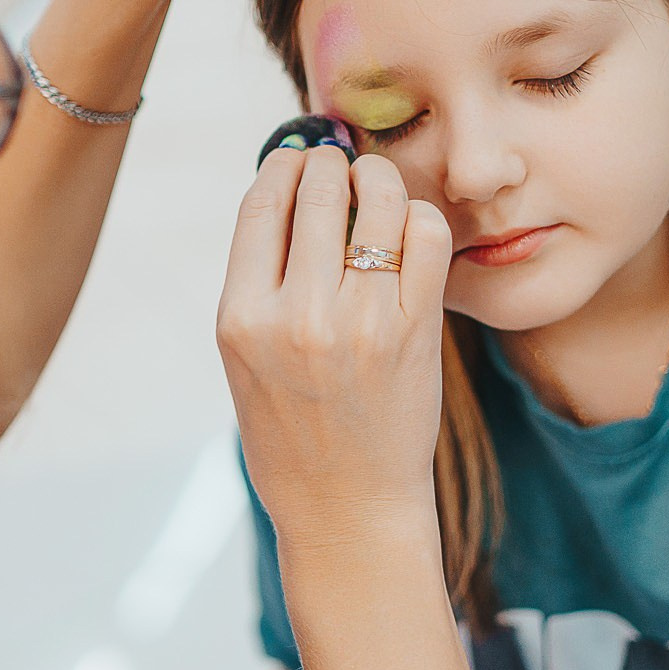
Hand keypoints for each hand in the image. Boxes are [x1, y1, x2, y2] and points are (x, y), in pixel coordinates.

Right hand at [218, 146, 450, 541]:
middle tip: (342, 167)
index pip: (261, 203)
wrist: (347, 510)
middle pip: (317, 188)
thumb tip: (289, 191)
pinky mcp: (416, 332)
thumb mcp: (245, 361)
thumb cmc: (293, 437)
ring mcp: (360, 323)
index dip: (284, 165)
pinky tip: (411, 233)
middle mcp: (296, 316)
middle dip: (331, 165)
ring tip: (378, 192)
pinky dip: (421, 219)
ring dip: (378, 180)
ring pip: (377, 199)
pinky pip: (428, 235)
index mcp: (240, 319)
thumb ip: (261, 284)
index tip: (298, 159)